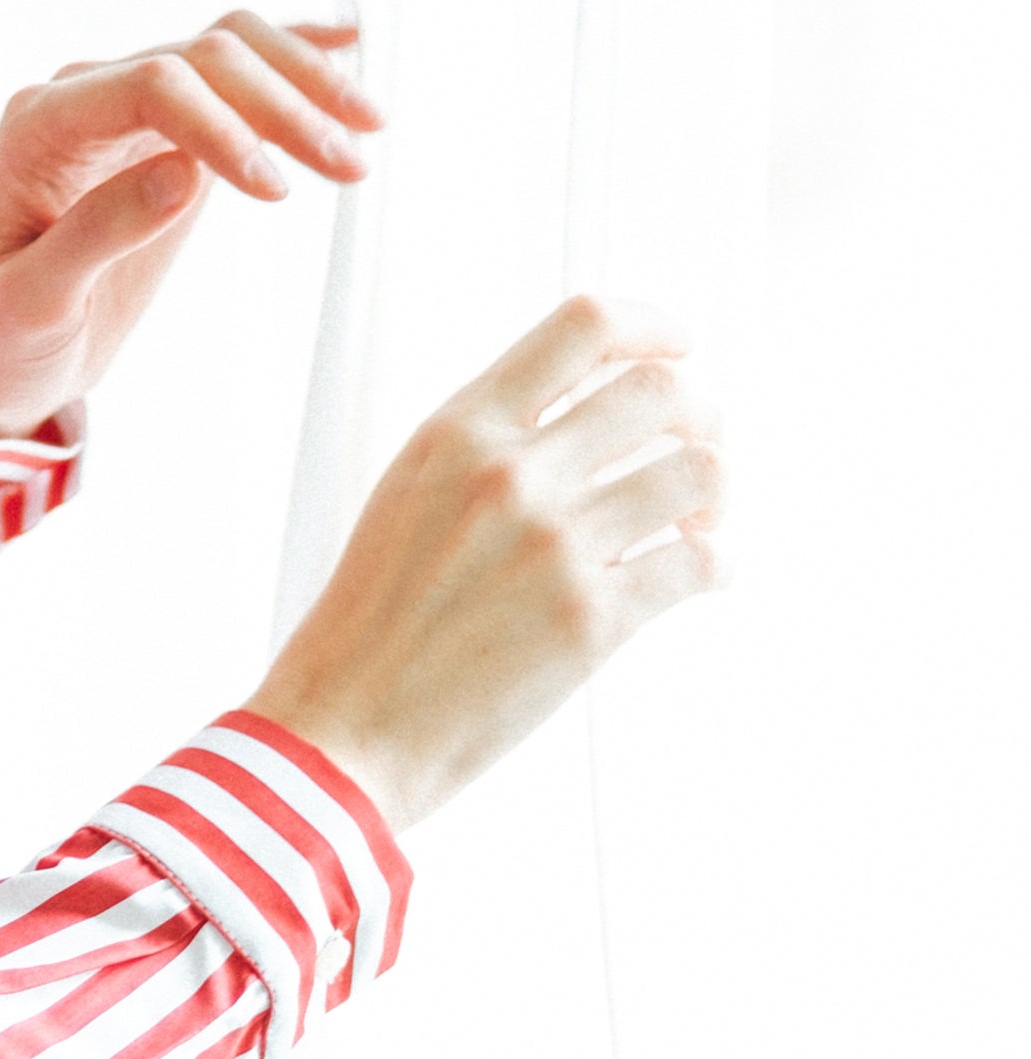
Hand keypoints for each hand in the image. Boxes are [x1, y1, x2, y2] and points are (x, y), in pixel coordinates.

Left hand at [0, 9, 381, 443]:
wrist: (2, 348)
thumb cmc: (4, 333)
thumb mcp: (34, 304)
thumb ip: (94, 237)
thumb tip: (182, 172)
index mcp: (39, 127)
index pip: (150, 87)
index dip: (223, 126)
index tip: (276, 194)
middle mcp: (85, 97)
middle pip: (204, 57)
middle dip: (282, 105)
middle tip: (348, 167)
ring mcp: (129, 104)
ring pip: (231, 51)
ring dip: (304, 82)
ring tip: (367, 133)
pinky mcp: (170, 126)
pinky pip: (236, 73)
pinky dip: (293, 60)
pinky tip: (350, 49)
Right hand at [245, 295, 730, 832]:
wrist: (341, 731)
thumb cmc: (367, 626)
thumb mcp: (406, 501)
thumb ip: (484, 450)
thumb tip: (585, 419)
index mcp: (456, 434)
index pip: (584, 327)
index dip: (653, 328)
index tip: (678, 349)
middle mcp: (510, 475)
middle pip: (661, 393)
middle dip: (700, 417)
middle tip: (695, 449)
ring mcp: (555, 546)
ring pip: (699, 473)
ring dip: (716, 492)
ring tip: (698, 518)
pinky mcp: (591, 620)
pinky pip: (699, 563)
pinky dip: (718, 564)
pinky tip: (706, 574)